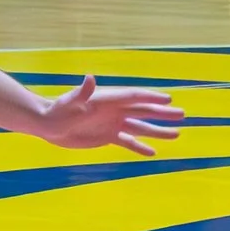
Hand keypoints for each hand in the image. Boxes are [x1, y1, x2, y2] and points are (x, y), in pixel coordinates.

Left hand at [33, 75, 183, 156]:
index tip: (169, 99)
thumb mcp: (69, 102)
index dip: (151, 97)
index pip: (134, 97)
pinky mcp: (107, 137)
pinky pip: (127, 142)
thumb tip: (90, 78)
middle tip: (182, 114)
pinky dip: (140, 147)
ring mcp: (112, 124)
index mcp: (108, 99)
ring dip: (157, 131)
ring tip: (176, 134)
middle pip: (143, 110)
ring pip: (140, 127)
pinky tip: (153, 152)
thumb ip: (82, 92)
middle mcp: (114, 111)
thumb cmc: (56, 111)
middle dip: (162, 113)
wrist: (47, 124)